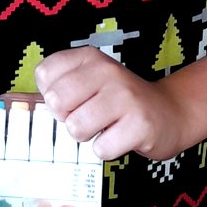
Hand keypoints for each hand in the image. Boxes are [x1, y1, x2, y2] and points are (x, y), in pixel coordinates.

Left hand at [35, 47, 186, 161]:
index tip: (73, 98)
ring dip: (88, 136)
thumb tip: (36, 104)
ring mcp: (125, 96)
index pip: (45, 73)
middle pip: (57, 101)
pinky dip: (108, 149)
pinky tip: (121, 137)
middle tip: (89, 116)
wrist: (170, 113)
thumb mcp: (91, 81)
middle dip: (67, 117)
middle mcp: (108, 71)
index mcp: (90, 57)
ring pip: (76, 127)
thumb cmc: (121, 102)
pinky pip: (101, 148)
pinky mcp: (140, 124)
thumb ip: (61, 86)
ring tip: (106, 127)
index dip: (53, 94)